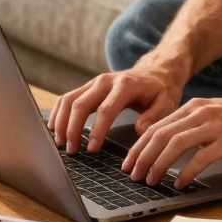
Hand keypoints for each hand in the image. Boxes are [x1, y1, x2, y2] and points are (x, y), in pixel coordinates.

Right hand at [50, 65, 183, 153]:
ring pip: (69, 99)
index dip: (96, 130)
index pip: (105, 109)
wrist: (156, 71)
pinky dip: (58, 112)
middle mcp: (105, 81)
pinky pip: (67, 98)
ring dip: (61, 121)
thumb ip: (154, 117)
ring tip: (60, 142)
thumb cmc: (161, 90)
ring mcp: (94, 83)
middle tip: (71, 150)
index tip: (92, 149)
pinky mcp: (88, 87)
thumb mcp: (167, 103)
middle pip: (80, 104)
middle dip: (72, 128)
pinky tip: (55, 128)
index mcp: (125, 85)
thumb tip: (139, 131)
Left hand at [123, 96, 221, 188]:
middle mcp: (202, 112)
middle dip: (141, 157)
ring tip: (150, 180)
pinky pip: (201, 158)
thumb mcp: (218, 114)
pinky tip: (180, 183)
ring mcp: (215, 126)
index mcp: (196, 106)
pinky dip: (186, 172)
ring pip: (175, 144)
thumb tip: (173, 144)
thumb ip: (196, 124)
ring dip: (158, 164)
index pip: (157, 125)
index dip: (138, 146)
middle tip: (132, 175)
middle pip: (160, 134)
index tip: (129, 162)